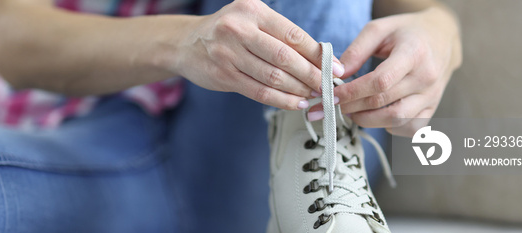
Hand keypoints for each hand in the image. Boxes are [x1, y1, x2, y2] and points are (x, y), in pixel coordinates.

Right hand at [172, 0, 344, 109]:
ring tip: (314, 95)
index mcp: (252, 10)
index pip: (293, 35)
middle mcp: (239, 29)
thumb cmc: (228, 32)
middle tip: (328, 86)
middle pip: (285, 57)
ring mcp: (228, 54)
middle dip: (312, 75)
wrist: (185, 44)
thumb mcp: (251, 20)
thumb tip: (321, 57)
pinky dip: (281, 100)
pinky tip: (295, 103)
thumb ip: (280, 35)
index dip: (318, 54)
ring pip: (273, 77)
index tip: (336, 67)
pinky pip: (259, 92)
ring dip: (298, 90)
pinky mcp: (223, 75)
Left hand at [331, 7, 461, 136]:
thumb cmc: (406, 31)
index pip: (380, 82)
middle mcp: (426, 77)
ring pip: (396, 120)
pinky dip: (390, 127)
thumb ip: (356, 51)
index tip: (333, 94)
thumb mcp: (379, 29)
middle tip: (336, 103)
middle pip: (384, 102)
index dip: (353, 92)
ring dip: (368, 120)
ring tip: (352, 111)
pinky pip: (410, 128)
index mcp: (414, 53)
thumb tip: (338, 75)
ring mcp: (432, 95)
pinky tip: (377, 116)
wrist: (442, 36)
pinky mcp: (433, 108)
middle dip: (353, 106)